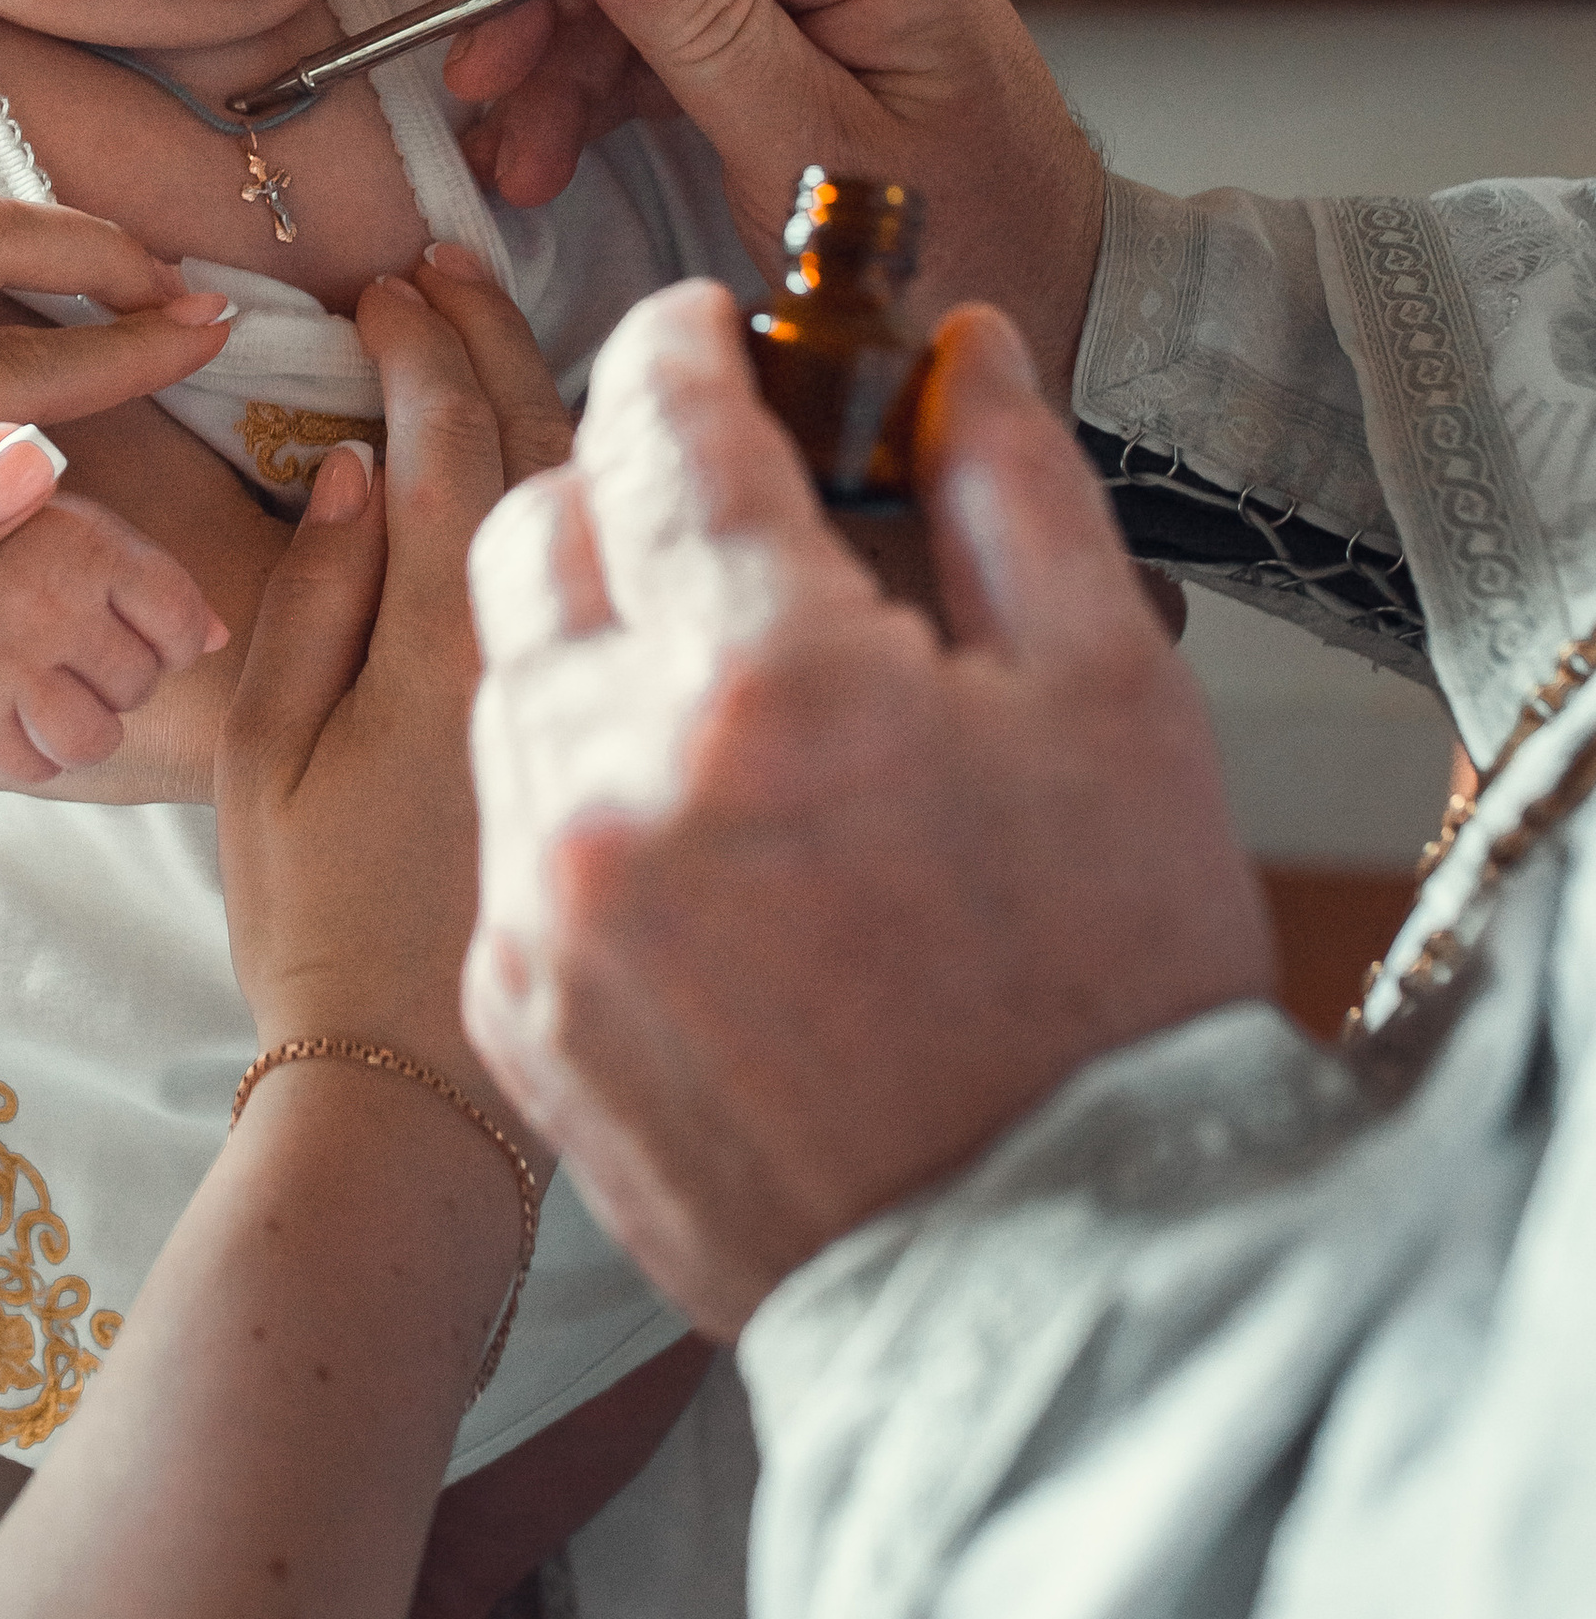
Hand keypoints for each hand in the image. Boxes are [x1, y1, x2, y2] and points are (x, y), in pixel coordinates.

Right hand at [0, 441, 228, 782]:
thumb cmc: (7, 525)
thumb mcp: (88, 524)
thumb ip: (155, 579)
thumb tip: (218, 639)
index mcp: (91, 546)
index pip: (180, 623)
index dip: (176, 637)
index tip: (148, 627)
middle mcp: (50, 603)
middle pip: (138, 683)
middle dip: (128, 675)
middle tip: (90, 651)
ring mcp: (2, 659)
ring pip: (88, 739)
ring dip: (90, 727)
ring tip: (70, 697)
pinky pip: (26, 766)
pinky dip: (35, 753)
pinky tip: (25, 715)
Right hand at [217, 256, 571, 1098]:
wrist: (420, 1085)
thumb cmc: (319, 927)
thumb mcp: (263, 755)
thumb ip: (309, 592)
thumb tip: (350, 458)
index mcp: (443, 640)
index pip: (443, 432)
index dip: (415, 341)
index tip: (385, 288)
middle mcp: (552, 643)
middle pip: (538, 432)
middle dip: (488, 330)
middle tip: (443, 267)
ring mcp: (618, 684)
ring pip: (603, 490)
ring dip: (552, 381)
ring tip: (500, 317)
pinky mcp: (651, 728)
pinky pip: (647, 564)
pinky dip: (601, 476)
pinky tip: (582, 443)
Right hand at [447, 0, 1105, 392]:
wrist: (1052, 320)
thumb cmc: (965, 252)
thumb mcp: (821, 157)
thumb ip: (717, 38)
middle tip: (481, 75)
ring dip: (561, 59)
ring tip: (511, 155)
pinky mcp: (781, 53)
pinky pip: (664, 43)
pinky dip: (595, 96)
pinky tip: (545, 155)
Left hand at [464, 286, 1272, 1334]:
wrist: (1048, 1288)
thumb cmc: (1105, 995)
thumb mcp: (1112, 699)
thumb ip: (1010, 488)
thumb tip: (961, 352)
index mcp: (762, 679)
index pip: (657, 422)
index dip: (680, 344)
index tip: (703, 330)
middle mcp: (611, 780)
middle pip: (535, 527)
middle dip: (611, 477)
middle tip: (704, 488)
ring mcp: (543, 904)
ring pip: (505, 674)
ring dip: (589, 629)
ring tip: (711, 665)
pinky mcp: (517, 1008)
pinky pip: (510, 828)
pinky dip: (578, 780)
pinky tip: (689, 815)